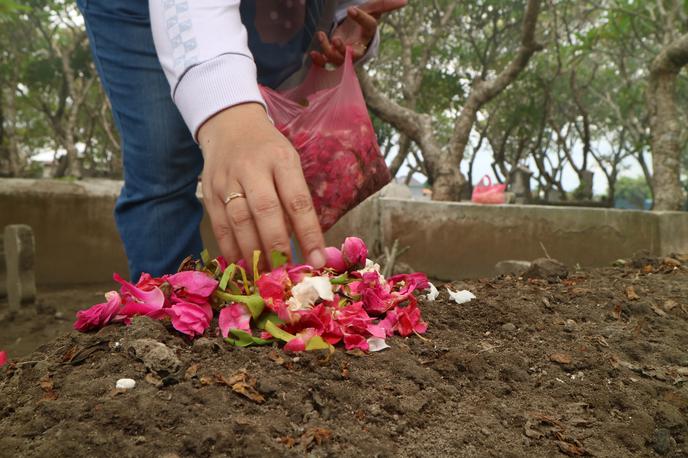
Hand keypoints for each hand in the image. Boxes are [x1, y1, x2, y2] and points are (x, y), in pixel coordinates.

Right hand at [198, 103, 325, 269]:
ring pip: (239, 222)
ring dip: (254, 253)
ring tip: (266, 275)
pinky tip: (243, 265)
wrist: (229, 126)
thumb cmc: (268, 151)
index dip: (308, 233)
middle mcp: (252, 168)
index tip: (317, 260)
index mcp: (281, 159)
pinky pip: (220, 226)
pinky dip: (231, 249)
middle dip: (277, 247)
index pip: (297, 200)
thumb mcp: (289, 164)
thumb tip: (306, 246)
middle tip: (287, 273)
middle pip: (265, 212)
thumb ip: (296, 200)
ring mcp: (227, 180)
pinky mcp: (209, 192)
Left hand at [310, 0, 406, 66]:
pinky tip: (313, 53)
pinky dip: (319, 61)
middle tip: (336, 40)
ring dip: (328, 49)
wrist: (350, 32)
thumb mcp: (371, 10)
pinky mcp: (332, 57)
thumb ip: (385, 5)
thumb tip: (405, 1)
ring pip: (337, 60)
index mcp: (368, 34)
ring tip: (321, 34)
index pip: (369, 26)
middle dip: (343, 50)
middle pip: (353, 54)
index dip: (362, 19)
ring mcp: (344, 55)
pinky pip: (326, 64)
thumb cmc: (361, 21)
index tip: (351, 9)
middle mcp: (357, 47)